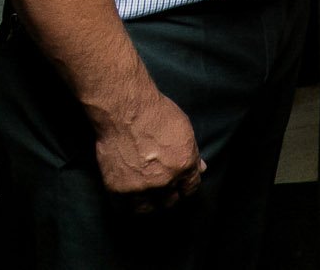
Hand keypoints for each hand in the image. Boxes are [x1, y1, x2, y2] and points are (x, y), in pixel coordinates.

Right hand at [92, 89, 205, 211]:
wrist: (124, 110)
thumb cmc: (156, 113)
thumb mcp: (184, 129)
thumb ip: (193, 152)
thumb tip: (200, 168)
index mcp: (184, 166)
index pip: (190, 189)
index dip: (185, 187)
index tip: (180, 186)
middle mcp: (165, 181)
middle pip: (170, 201)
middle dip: (168, 195)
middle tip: (161, 189)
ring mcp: (141, 188)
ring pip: (148, 210)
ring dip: (148, 204)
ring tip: (145, 196)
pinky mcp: (118, 190)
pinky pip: (124, 209)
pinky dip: (127, 206)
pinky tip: (128, 199)